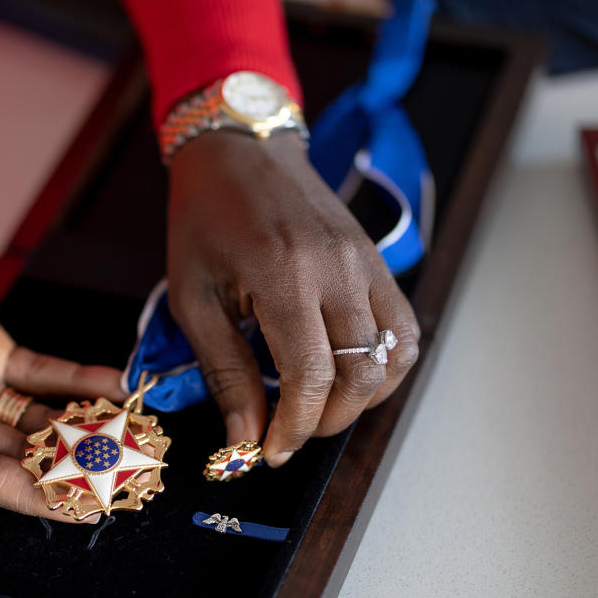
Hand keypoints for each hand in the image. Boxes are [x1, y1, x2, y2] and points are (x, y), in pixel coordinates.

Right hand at [0, 169, 124, 519]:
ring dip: (78, 427)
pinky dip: (75, 380)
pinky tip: (115, 386)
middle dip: (66, 465)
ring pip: (32, 416)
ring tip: (130, 433)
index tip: (82, 505)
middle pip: (13, 454)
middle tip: (124, 470)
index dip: (30, 495)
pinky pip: (38, 372)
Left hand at [166, 132, 419, 465]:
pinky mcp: (378, 261)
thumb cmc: (206, 218)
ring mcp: (367, 263)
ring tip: (318, 406)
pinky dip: (384, 365)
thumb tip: (245, 435)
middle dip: (327, 420)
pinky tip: (347, 375)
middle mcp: (339, 269)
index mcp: (285, 274)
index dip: (295, 426)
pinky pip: (403, 329)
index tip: (271, 449)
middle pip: (361, 374)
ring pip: (394, 357)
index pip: (312, 376)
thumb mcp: (193, 297)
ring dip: (361, 398)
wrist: (240, 148)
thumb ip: (224, 370)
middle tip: (290, 431)